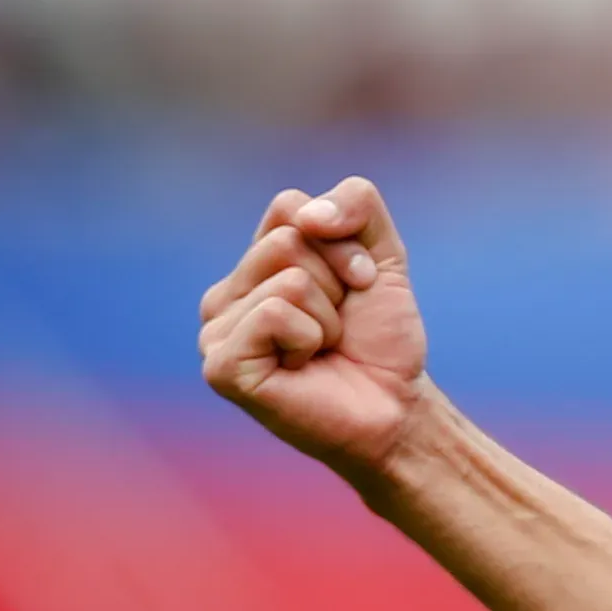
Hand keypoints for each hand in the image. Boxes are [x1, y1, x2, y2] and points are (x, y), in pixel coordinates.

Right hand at [198, 176, 429, 471]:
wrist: (395, 408)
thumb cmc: (380, 338)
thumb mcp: (384, 255)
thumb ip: (357, 203)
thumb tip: (307, 214)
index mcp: (253, 264)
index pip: (289, 207)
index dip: (343, 243)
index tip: (359, 285)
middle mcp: (226, 294)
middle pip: (287, 241)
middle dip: (337, 281)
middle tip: (339, 325)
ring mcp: (216, 331)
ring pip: (287, 279)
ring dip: (327, 318)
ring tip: (322, 349)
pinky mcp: (222, 365)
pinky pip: (275, 313)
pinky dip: (309, 339)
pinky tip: (303, 368)